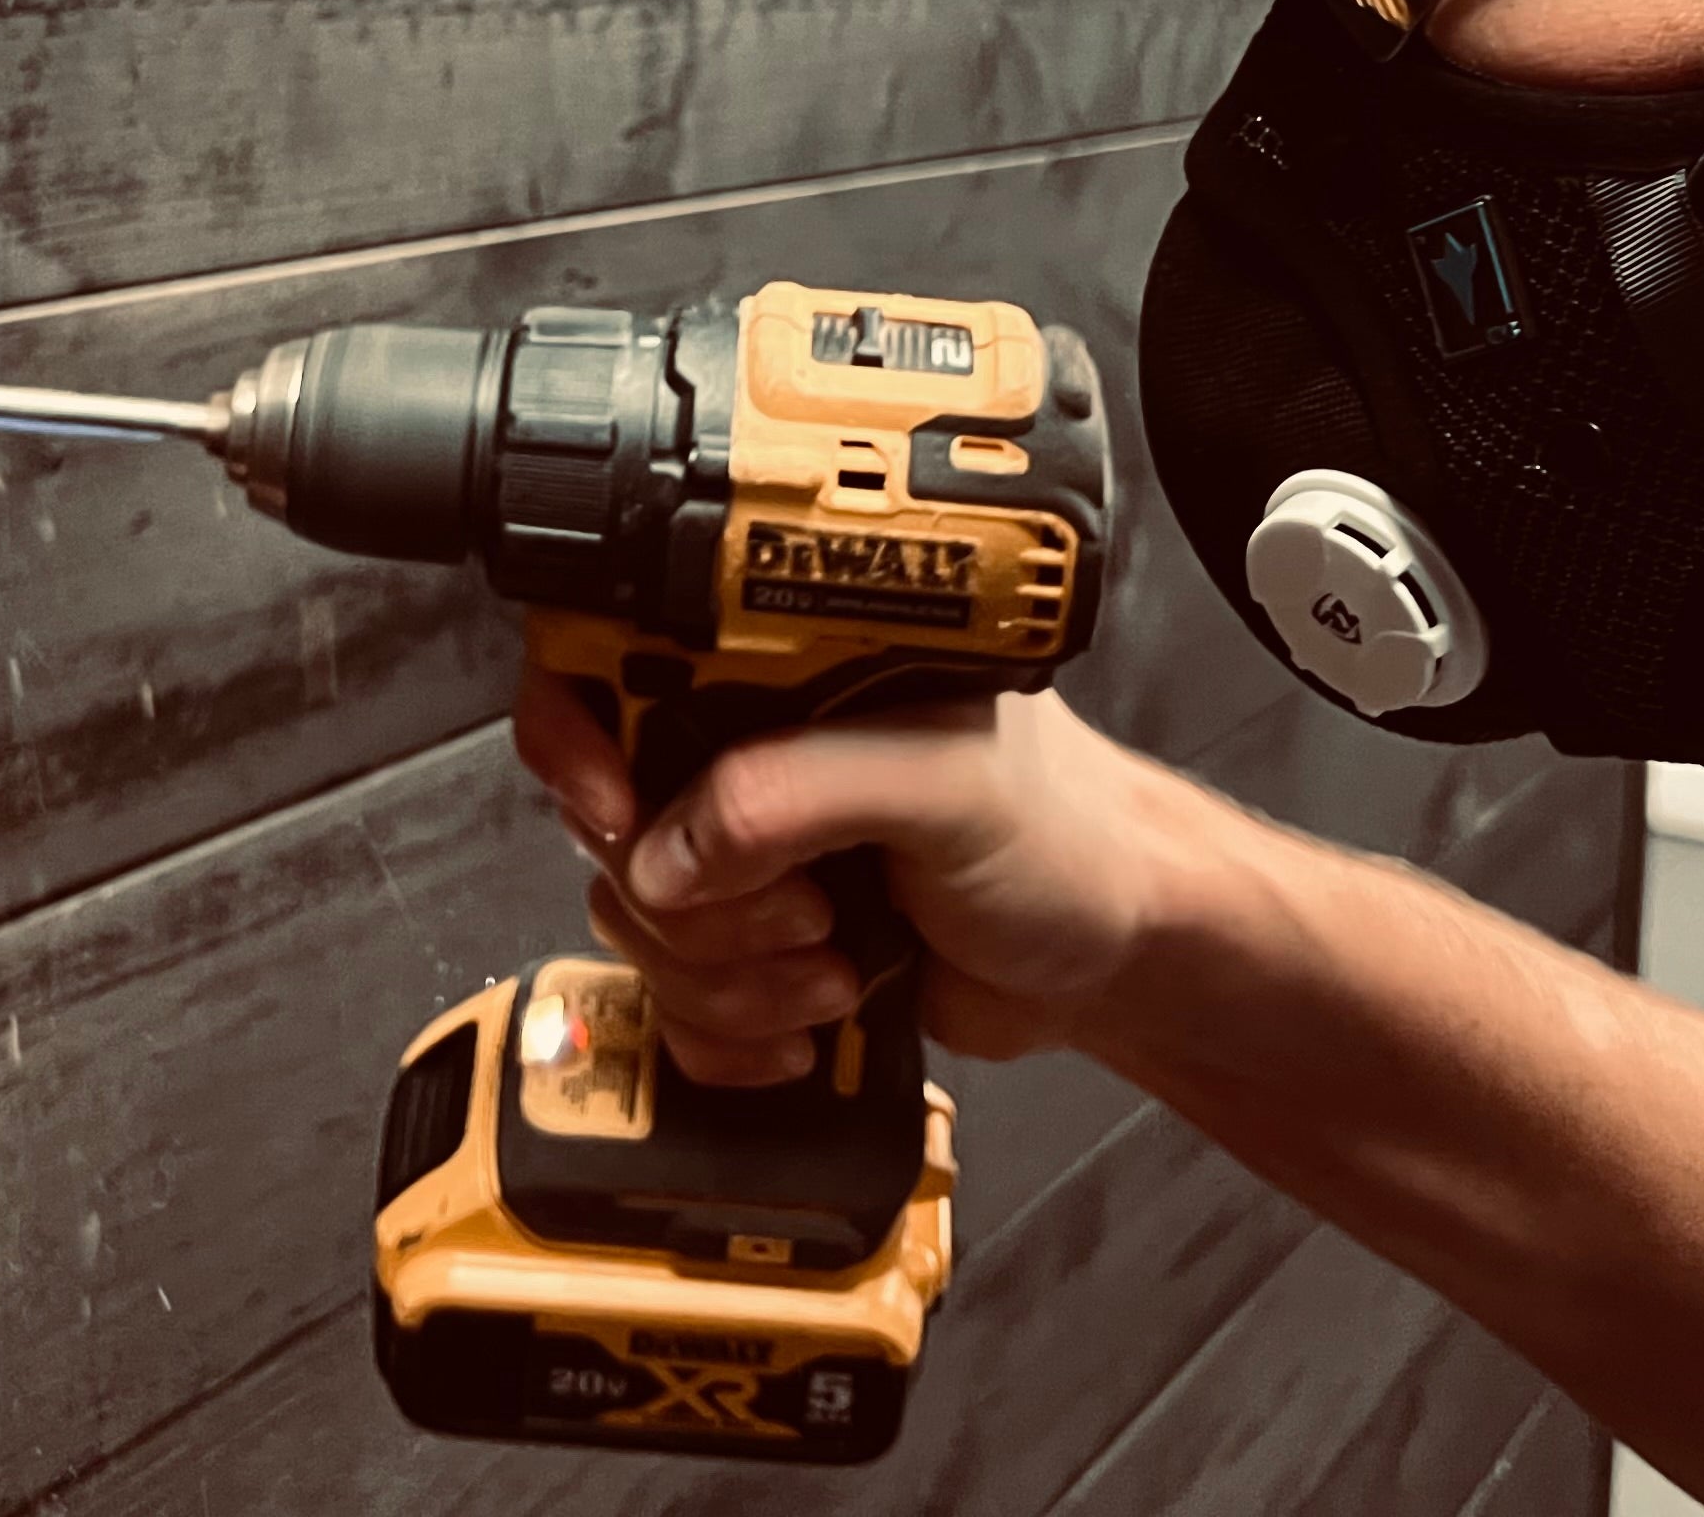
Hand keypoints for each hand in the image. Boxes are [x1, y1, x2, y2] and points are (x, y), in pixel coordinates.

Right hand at [512, 643, 1192, 1087]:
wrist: (1121, 959)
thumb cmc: (1070, 839)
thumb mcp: (942, 783)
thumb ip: (795, 791)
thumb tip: (666, 850)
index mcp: (780, 671)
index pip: (608, 669)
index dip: (582, 746)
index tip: (625, 816)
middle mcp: (750, 754)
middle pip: (610, 829)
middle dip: (697, 903)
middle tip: (805, 905)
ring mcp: (749, 857)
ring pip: (639, 929)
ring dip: (732, 977)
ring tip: (836, 961)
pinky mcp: (758, 950)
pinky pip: (673, 1005)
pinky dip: (729, 1034)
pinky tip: (812, 1022)